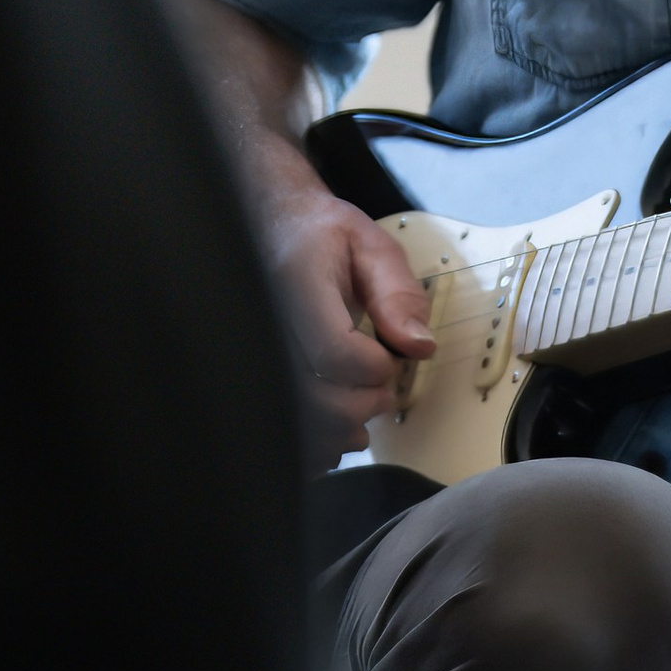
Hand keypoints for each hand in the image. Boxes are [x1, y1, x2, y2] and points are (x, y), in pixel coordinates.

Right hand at [259, 182, 434, 460]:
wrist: (271, 227)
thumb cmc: (320, 237)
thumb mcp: (370, 247)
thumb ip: (398, 294)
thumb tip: (419, 346)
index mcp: (294, 285)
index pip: (334, 353)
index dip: (375, 367)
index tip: (390, 358)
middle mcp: (264, 323)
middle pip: (312, 398)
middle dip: (362, 403)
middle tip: (382, 390)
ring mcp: (252, 350)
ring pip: (293, 422)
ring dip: (339, 430)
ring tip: (360, 406)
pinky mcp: (251, 372)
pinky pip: (278, 428)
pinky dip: (313, 442)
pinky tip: (333, 425)